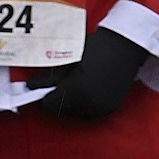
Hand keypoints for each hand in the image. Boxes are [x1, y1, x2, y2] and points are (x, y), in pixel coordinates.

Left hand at [31, 28, 148, 120]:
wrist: (128, 45)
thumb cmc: (98, 47)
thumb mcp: (69, 58)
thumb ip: (49, 76)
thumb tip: (31, 86)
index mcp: (78, 90)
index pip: (50, 104)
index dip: (45, 94)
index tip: (45, 86)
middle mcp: (90, 103)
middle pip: (62, 110)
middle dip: (58, 98)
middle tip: (62, 82)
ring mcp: (102, 108)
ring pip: (76, 112)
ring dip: (71, 102)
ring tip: (76, 84)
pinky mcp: (110, 108)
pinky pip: (90, 112)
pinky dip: (85, 104)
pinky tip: (88, 89)